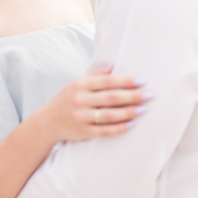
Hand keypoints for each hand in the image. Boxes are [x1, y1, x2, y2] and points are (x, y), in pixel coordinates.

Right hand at [33, 68, 150, 141]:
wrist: (47, 122)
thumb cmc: (66, 100)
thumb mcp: (76, 85)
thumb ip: (94, 77)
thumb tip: (114, 66)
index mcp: (79, 85)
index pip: (106, 81)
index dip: (125, 81)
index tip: (142, 81)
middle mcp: (79, 100)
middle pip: (111, 97)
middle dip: (132, 96)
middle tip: (150, 95)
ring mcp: (80, 116)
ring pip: (109, 115)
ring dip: (129, 112)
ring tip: (144, 110)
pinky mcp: (82, 131)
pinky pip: (104, 130)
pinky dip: (119, 127)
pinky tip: (131, 124)